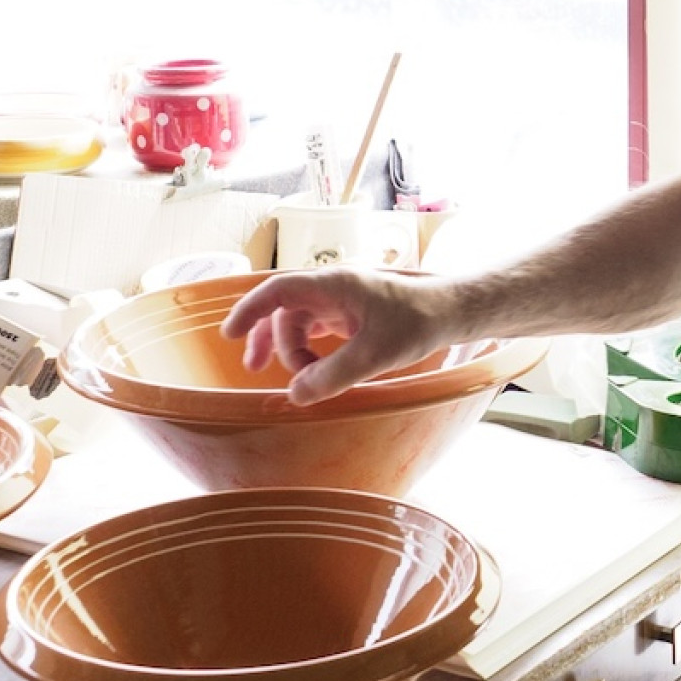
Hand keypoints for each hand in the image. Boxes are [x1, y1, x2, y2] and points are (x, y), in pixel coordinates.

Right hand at [219, 268, 454, 405]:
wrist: (451, 312)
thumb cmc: (418, 323)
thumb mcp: (374, 355)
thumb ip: (333, 376)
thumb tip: (295, 395)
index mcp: (334, 285)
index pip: (278, 291)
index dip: (250, 310)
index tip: (229, 334)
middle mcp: (332, 288)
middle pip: (284, 311)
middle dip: (268, 340)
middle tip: (253, 368)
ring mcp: (340, 300)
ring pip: (298, 322)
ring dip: (292, 350)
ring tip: (299, 380)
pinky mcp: (350, 314)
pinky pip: (316, 329)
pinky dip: (309, 350)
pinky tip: (313, 370)